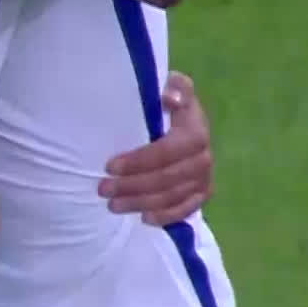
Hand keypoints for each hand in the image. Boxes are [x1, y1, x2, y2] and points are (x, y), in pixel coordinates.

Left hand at [98, 70, 213, 225]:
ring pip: (172, 197)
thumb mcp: (174, 87)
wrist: (186, 121)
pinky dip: (165, 217)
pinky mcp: (203, 193)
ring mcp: (204, 178)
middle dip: (132, 186)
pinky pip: (185, 210)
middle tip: (103, 189)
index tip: (109, 166)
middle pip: (167, 179)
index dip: (138, 161)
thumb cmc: (171, 103)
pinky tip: (144, 218)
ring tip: (112, 205)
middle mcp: (204, 158)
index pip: (166, 151)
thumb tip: (171, 97)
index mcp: (196, 132)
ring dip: (141, 203)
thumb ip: (176, 87)